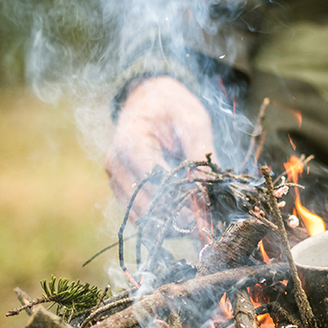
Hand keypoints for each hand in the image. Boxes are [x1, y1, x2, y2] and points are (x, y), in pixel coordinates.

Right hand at [106, 76, 214, 214]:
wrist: (149, 100)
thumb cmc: (173, 107)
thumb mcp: (194, 121)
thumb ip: (202, 153)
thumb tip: (212, 189)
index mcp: (131, 141)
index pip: (154, 181)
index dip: (179, 200)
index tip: (204, 213)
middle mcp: (116, 164)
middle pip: (145, 203)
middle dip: (176, 218)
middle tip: (205, 227)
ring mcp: (114, 178)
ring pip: (140, 215)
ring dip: (168, 224)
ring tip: (198, 226)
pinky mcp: (120, 189)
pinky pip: (138, 213)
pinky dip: (160, 220)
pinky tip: (184, 221)